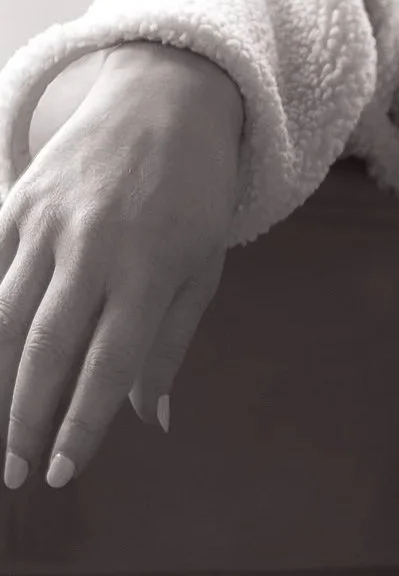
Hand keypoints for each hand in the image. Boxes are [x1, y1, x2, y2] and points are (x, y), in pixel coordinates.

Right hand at [1, 42, 242, 490]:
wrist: (164, 101)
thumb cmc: (194, 199)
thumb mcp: (201, 273)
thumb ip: (169, 347)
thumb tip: (152, 420)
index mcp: (145, 275)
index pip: (106, 368)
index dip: (80, 425)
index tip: (61, 473)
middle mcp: (89, 251)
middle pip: (42, 348)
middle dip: (23, 417)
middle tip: (15, 474)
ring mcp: (45, 224)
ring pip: (2, 314)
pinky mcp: (16, 201)